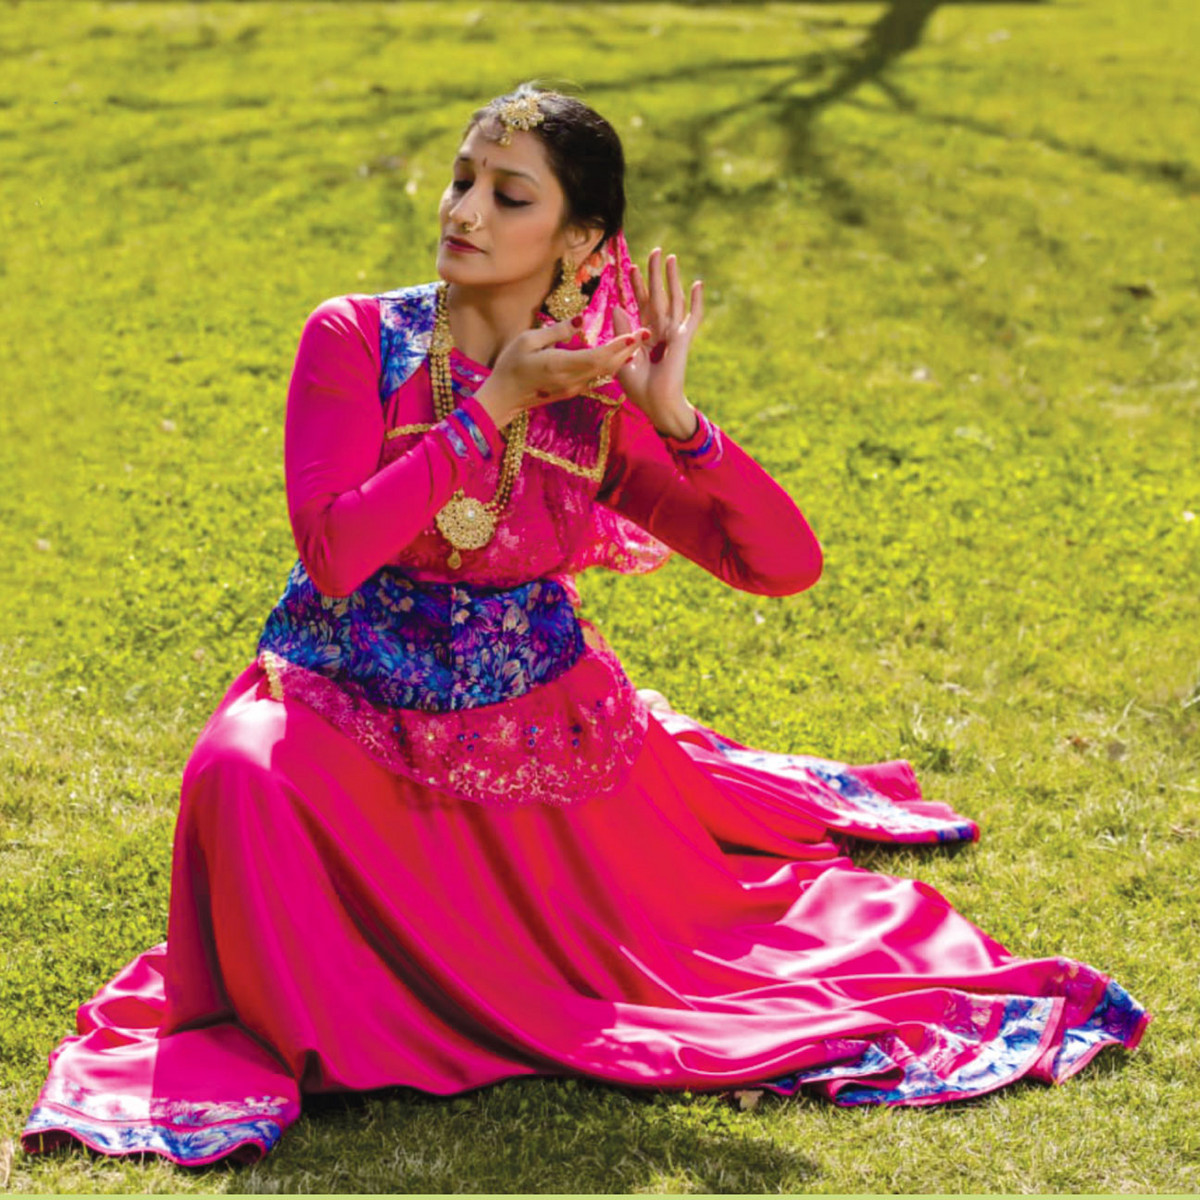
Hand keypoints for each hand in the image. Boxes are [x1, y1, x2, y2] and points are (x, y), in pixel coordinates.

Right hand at [474, 316, 648, 428]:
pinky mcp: (572, 390)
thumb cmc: (510, 364)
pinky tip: (620, 353)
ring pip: (605, 372)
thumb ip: (557, 331)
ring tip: (638, 340)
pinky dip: (610, 363)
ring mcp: (573, 387)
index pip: (597, 356)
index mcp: (560, 365)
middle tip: (647, 332)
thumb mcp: (527, 341)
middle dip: (628, 349)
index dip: (618, 346)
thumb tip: (581, 320)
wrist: (504, 397)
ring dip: (622, 357)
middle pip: (608, 365)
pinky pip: (597, 375)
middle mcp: (572, 379)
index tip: (635, 333)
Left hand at [614, 247, 703, 438]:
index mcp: (644, 335)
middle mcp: (659, 330)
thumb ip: (621, 332)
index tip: (631, 267)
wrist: (656, 405)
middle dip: (655, 274)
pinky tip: (698, 284)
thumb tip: (618, 307)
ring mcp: (672, 334)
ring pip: (673, 299)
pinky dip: (696, 302)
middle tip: (656, 251)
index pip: (640, 304)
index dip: (636, 286)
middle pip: (657, 295)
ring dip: (672, 278)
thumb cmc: (640, 388)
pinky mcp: (683, 339)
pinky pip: (692, 318)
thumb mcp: (622, 357)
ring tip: (671, 257)